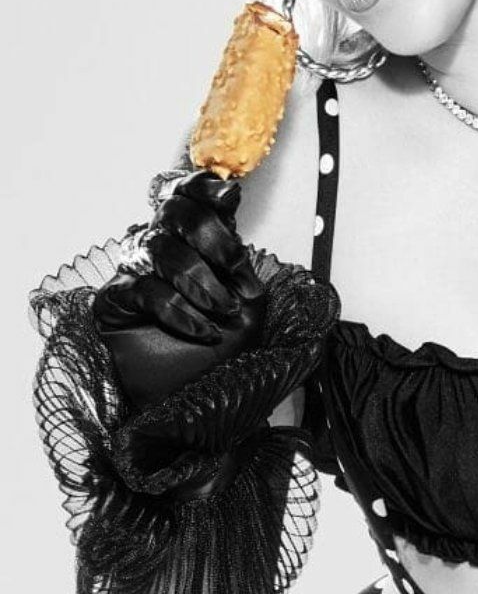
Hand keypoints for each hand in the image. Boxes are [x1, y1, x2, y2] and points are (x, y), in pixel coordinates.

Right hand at [93, 170, 266, 408]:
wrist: (192, 405)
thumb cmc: (220, 355)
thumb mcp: (250, 305)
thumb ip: (243, 263)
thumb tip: (236, 218)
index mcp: (193, 241)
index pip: (191, 195)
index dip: (207, 188)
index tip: (231, 196)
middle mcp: (161, 248)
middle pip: (175, 211)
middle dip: (213, 236)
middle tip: (237, 267)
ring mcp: (133, 271)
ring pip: (160, 248)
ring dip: (201, 280)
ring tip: (225, 310)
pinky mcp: (112, 301)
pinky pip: (144, 289)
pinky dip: (181, 310)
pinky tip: (203, 330)